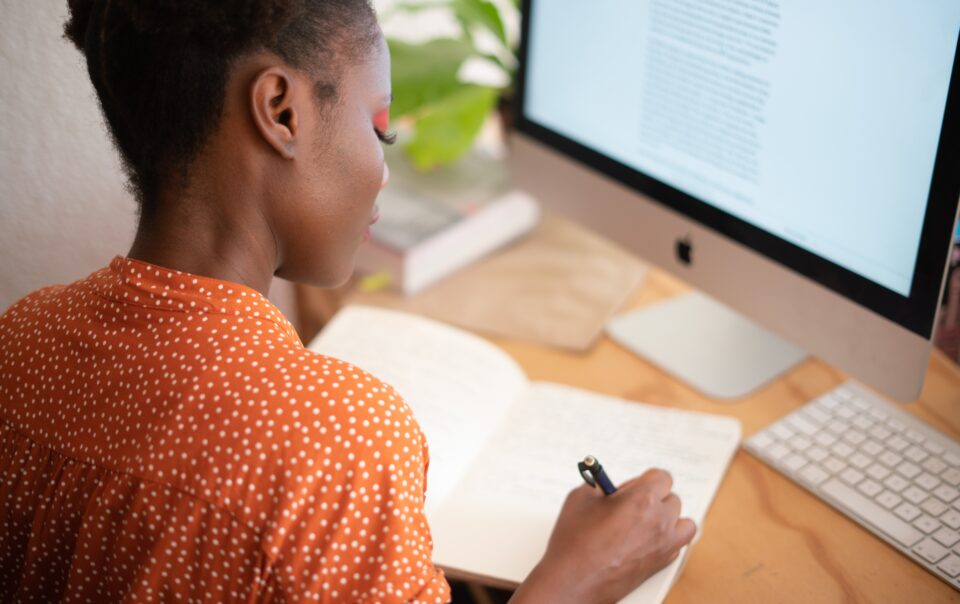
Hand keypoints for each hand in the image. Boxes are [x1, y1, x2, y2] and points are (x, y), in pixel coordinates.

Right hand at [511, 469, 694, 603]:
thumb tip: (607, 485)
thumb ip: (600, 485)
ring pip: (684, 523)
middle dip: (653, 498)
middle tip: (630, 504)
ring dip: (669, 519)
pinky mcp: (661, 564)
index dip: (646, 479)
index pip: (662, 477)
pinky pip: (678, 544)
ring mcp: (664, 544)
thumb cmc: (575, 543)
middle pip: (672, 499)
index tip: (633, 485)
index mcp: (642, 499)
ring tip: (647, 521)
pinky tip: (647, 539)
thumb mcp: (581, 498)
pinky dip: (668, 539)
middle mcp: (659, 521)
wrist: (573, 581)